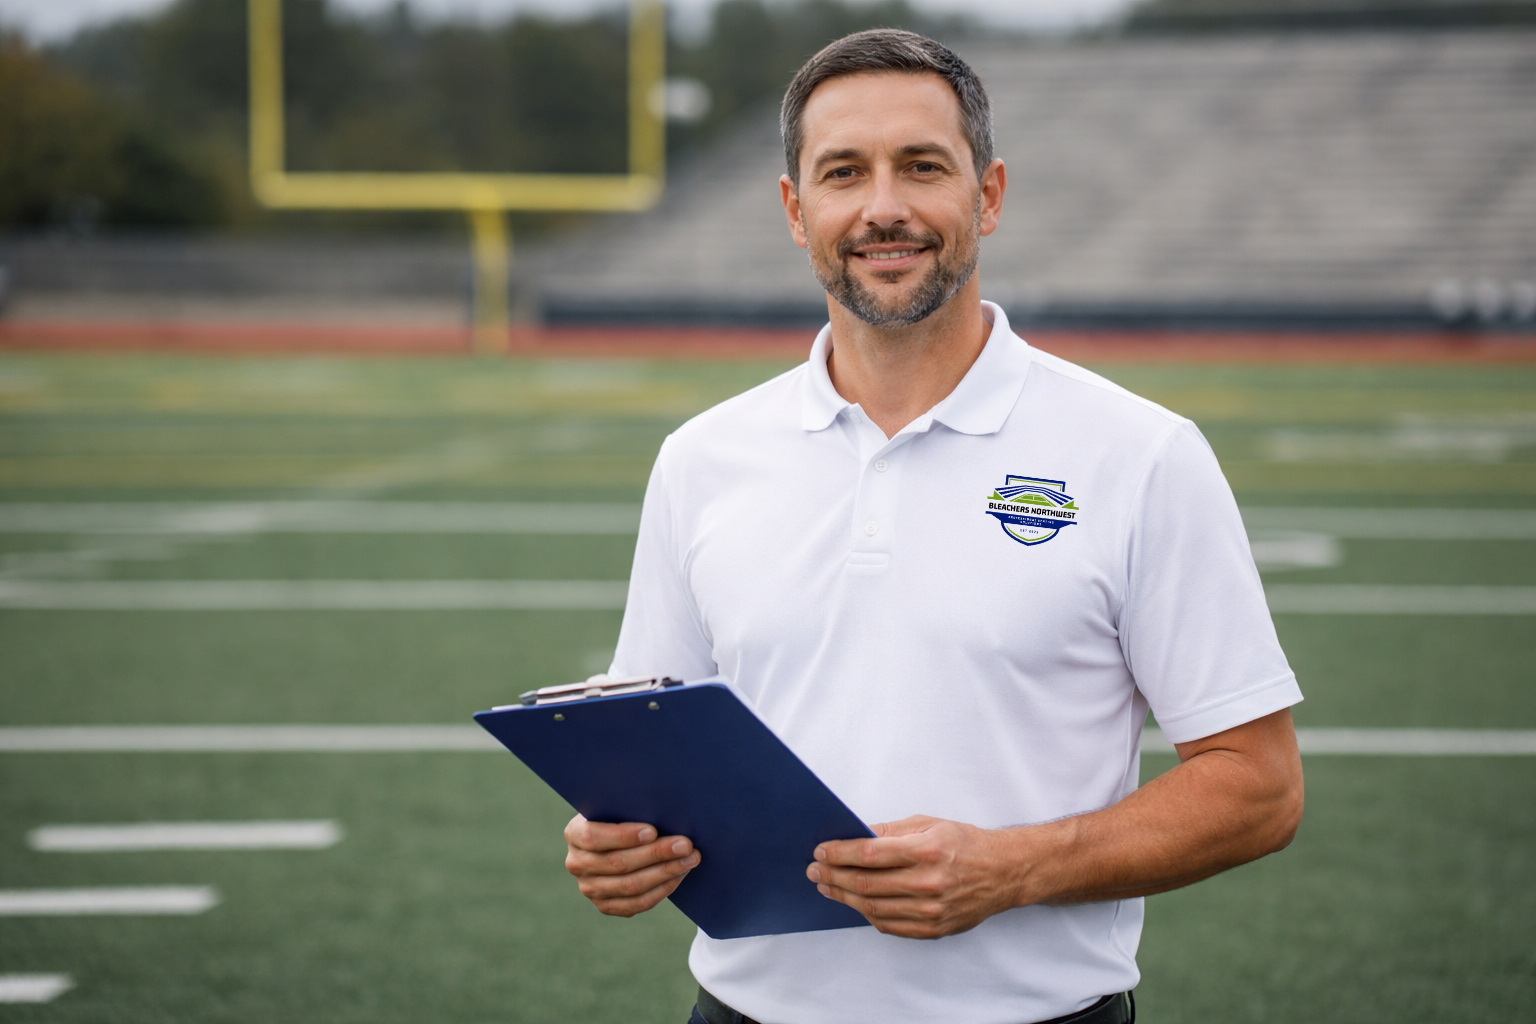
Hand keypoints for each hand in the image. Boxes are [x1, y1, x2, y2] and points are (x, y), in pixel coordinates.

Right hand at [563, 814, 700, 916]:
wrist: (616, 841)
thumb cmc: (622, 815)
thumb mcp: (617, 806)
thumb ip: (630, 807)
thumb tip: (661, 809)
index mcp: (574, 834)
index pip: (594, 837)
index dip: (623, 836)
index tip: (653, 831)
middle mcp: (577, 863)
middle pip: (618, 864)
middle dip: (656, 854)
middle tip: (685, 844)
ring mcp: (590, 888)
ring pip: (630, 886)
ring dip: (665, 873)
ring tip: (690, 859)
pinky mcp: (606, 906)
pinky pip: (637, 904)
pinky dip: (662, 890)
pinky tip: (679, 875)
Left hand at [807, 814, 1024, 938]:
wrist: (1003, 873)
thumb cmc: (965, 844)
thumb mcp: (929, 824)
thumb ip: (890, 832)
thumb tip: (855, 835)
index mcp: (927, 850)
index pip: (870, 853)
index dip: (840, 853)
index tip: (821, 851)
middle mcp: (929, 883)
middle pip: (866, 884)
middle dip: (834, 876)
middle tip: (815, 871)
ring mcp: (931, 910)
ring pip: (873, 908)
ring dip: (844, 897)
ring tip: (827, 887)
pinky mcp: (933, 929)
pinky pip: (889, 925)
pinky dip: (867, 914)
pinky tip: (855, 903)